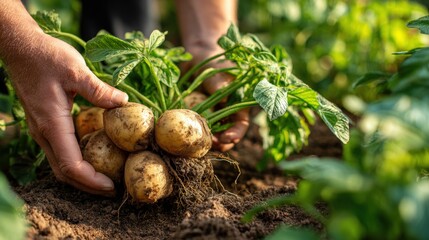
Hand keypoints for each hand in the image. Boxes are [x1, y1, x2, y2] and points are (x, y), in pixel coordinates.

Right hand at [6, 32, 127, 195]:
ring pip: (61, 164)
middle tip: (113, 189)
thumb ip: (99, 90)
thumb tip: (123, 102)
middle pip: (64, 172)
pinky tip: (95, 157)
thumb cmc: (46, 57)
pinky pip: (61, 152)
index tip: (112, 186)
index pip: (71, 165)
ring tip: (107, 178)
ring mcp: (42, 130)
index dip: (92, 180)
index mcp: (52, 124)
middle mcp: (44, 132)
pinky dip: (77, 162)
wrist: (21, 47)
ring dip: (83, 176)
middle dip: (88, 185)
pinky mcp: (45, 124)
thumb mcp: (76, 70)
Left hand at [186, 46, 248, 151]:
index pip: (241, 124)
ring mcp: (211, 116)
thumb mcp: (218, 72)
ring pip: (211, 135)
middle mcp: (225, 113)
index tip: (226, 139)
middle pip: (227, 135)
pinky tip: (186, 138)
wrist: (196, 58)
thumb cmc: (213, 63)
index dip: (236, 134)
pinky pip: (196, 129)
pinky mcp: (197, 116)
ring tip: (199, 146)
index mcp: (237, 104)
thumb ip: (220, 85)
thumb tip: (223, 100)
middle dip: (221, 144)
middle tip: (211, 146)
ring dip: (206, 142)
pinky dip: (193, 135)